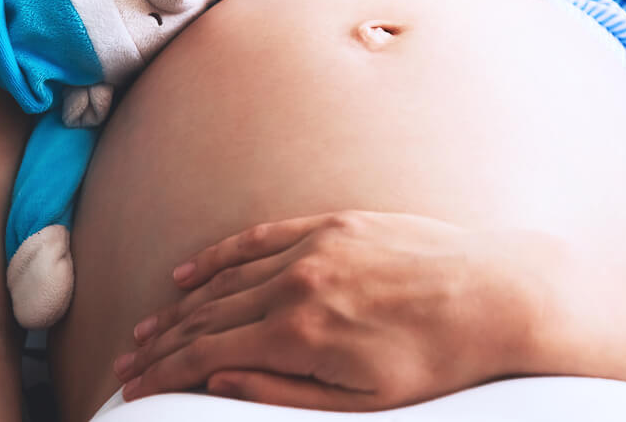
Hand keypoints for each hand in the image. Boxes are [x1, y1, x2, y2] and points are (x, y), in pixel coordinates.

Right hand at [113, 211, 558, 409]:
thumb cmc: (438, 359)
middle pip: (207, 315)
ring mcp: (315, 246)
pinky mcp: (335, 224)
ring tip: (150, 326)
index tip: (133, 386)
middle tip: (128, 360)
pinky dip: (221, 255)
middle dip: (162, 343)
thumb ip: (283, 392)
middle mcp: (297, 281)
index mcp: (300, 332)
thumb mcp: (365, 401)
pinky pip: (261, 237)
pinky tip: (194, 271)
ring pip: (226, 276)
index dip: (163, 373)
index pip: (207, 354)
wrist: (497, 295)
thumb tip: (221, 380)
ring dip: (182, 304)